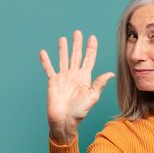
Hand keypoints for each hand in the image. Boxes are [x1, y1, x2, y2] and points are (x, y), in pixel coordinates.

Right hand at [39, 30, 114, 144]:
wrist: (65, 120)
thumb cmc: (79, 111)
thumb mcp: (92, 97)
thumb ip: (99, 84)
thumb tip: (110, 73)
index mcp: (85, 78)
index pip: (89, 59)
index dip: (91, 48)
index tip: (92, 37)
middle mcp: (74, 75)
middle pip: (76, 56)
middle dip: (77, 44)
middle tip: (78, 32)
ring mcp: (63, 77)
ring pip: (63, 59)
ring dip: (63, 49)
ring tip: (63, 38)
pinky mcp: (53, 82)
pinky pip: (49, 69)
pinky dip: (46, 61)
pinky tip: (43, 52)